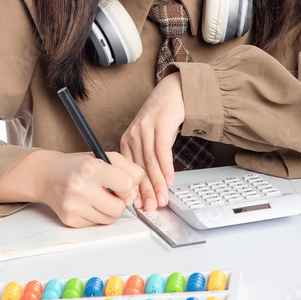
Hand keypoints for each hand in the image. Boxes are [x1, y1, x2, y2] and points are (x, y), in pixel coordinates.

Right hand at [0, 150, 143, 227]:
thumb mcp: (104, 157)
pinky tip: (87, 204)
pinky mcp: (70, 220)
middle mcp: (81, 187)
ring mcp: (74, 206)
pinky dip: (96, 215)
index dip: (127, 185)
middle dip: (119, 201)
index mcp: (91, 168)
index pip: (126, 184)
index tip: (120, 183)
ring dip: (108, 209)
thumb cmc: (79, 166)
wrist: (48, 175)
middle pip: (119, 208)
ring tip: (97, 196)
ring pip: (109, 219)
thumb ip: (128, 168)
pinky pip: (96, 224)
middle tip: (110, 192)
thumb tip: (138, 188)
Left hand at [120, 72, 184, 211]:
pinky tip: (169, 180)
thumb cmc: (162, 118)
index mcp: (127, 142)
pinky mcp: (160, 124)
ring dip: (157, 183)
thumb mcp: (150, 139)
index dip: (134, 190)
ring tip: (162, 198)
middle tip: (151, 207)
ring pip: (149, 162)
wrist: (173, 92)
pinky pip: (162, 151)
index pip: (128, 171)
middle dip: (146, 191)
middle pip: (138, 169)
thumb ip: (147, 158)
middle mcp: (133, 135)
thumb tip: (150, 185)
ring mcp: (145, 129)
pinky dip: (166, 168)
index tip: (139, 205)